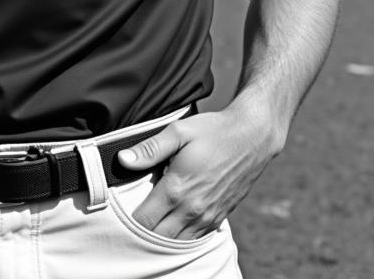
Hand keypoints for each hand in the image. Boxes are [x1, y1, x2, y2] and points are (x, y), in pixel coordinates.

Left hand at [116, 100, 283, 239]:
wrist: (252, 138)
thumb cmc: (213, 131)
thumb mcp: (178, 131)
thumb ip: (149, 148)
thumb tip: (122, 160)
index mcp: (177, 189)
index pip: (144, 220)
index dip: (128, 219)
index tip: (120, 209)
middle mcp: (192, 209)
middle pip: (157, 237)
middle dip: (142, 231)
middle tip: (132, 216)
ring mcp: (208, 217)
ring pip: (176, 243)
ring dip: (161, 236)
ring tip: (151, 220)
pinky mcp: (219, 218)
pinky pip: (194, 239)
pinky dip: (180, 236)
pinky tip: (173, 222)